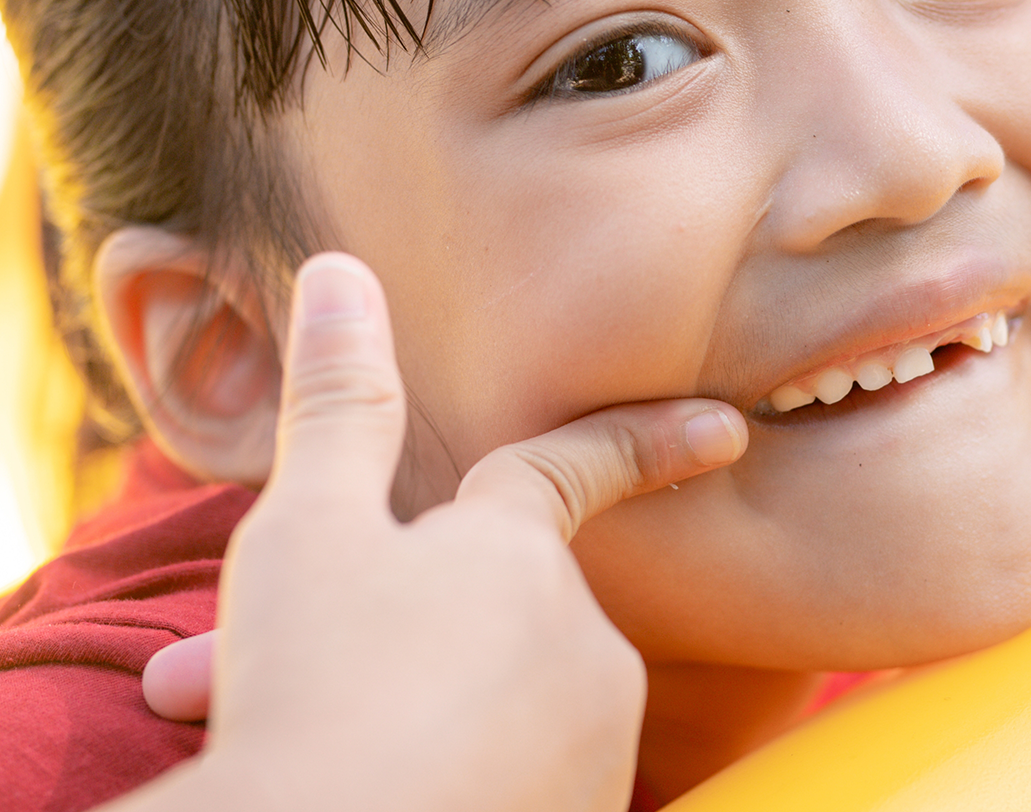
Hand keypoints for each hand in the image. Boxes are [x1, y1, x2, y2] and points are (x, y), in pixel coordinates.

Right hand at [117, 253, 746, 811]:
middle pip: (516, 614)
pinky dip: (481, 779)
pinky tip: (410, 791)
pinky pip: (539, 778)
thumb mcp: (305, 535)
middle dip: (427, 638)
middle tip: (323, 675)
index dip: (641, 443)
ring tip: (351, 744)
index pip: (577, 470)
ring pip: (517, 703)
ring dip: (437, 716)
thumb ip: (336, 407)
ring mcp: (596, 737)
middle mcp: (581, 638)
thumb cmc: (315, 690)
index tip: (725, 428)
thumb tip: (339, 271)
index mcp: (515, 551)